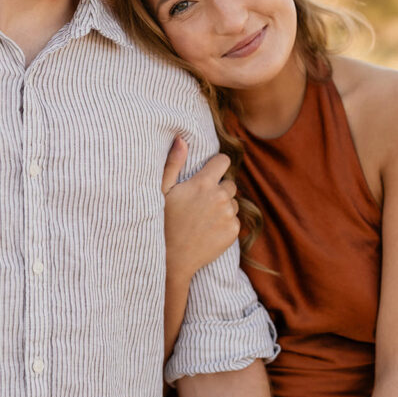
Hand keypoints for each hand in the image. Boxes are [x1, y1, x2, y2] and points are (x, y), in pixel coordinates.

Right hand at [162, 137, 239, 282]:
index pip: (223, 161)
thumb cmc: (163, 222)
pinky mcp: (234, 231)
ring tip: (203, 218)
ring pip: (233, 202)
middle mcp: (219, 197)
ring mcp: (228, 215)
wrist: (172, 258)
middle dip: (219, 189)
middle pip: (229, 183)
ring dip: (223, 206)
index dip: (216, 165)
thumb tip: (182, 138)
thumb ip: (174, 163)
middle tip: (200, 203)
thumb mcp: (162, 190)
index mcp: (203, 183)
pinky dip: (225, 223)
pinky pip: (235, 220)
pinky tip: (209, 230)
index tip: (209, 172)